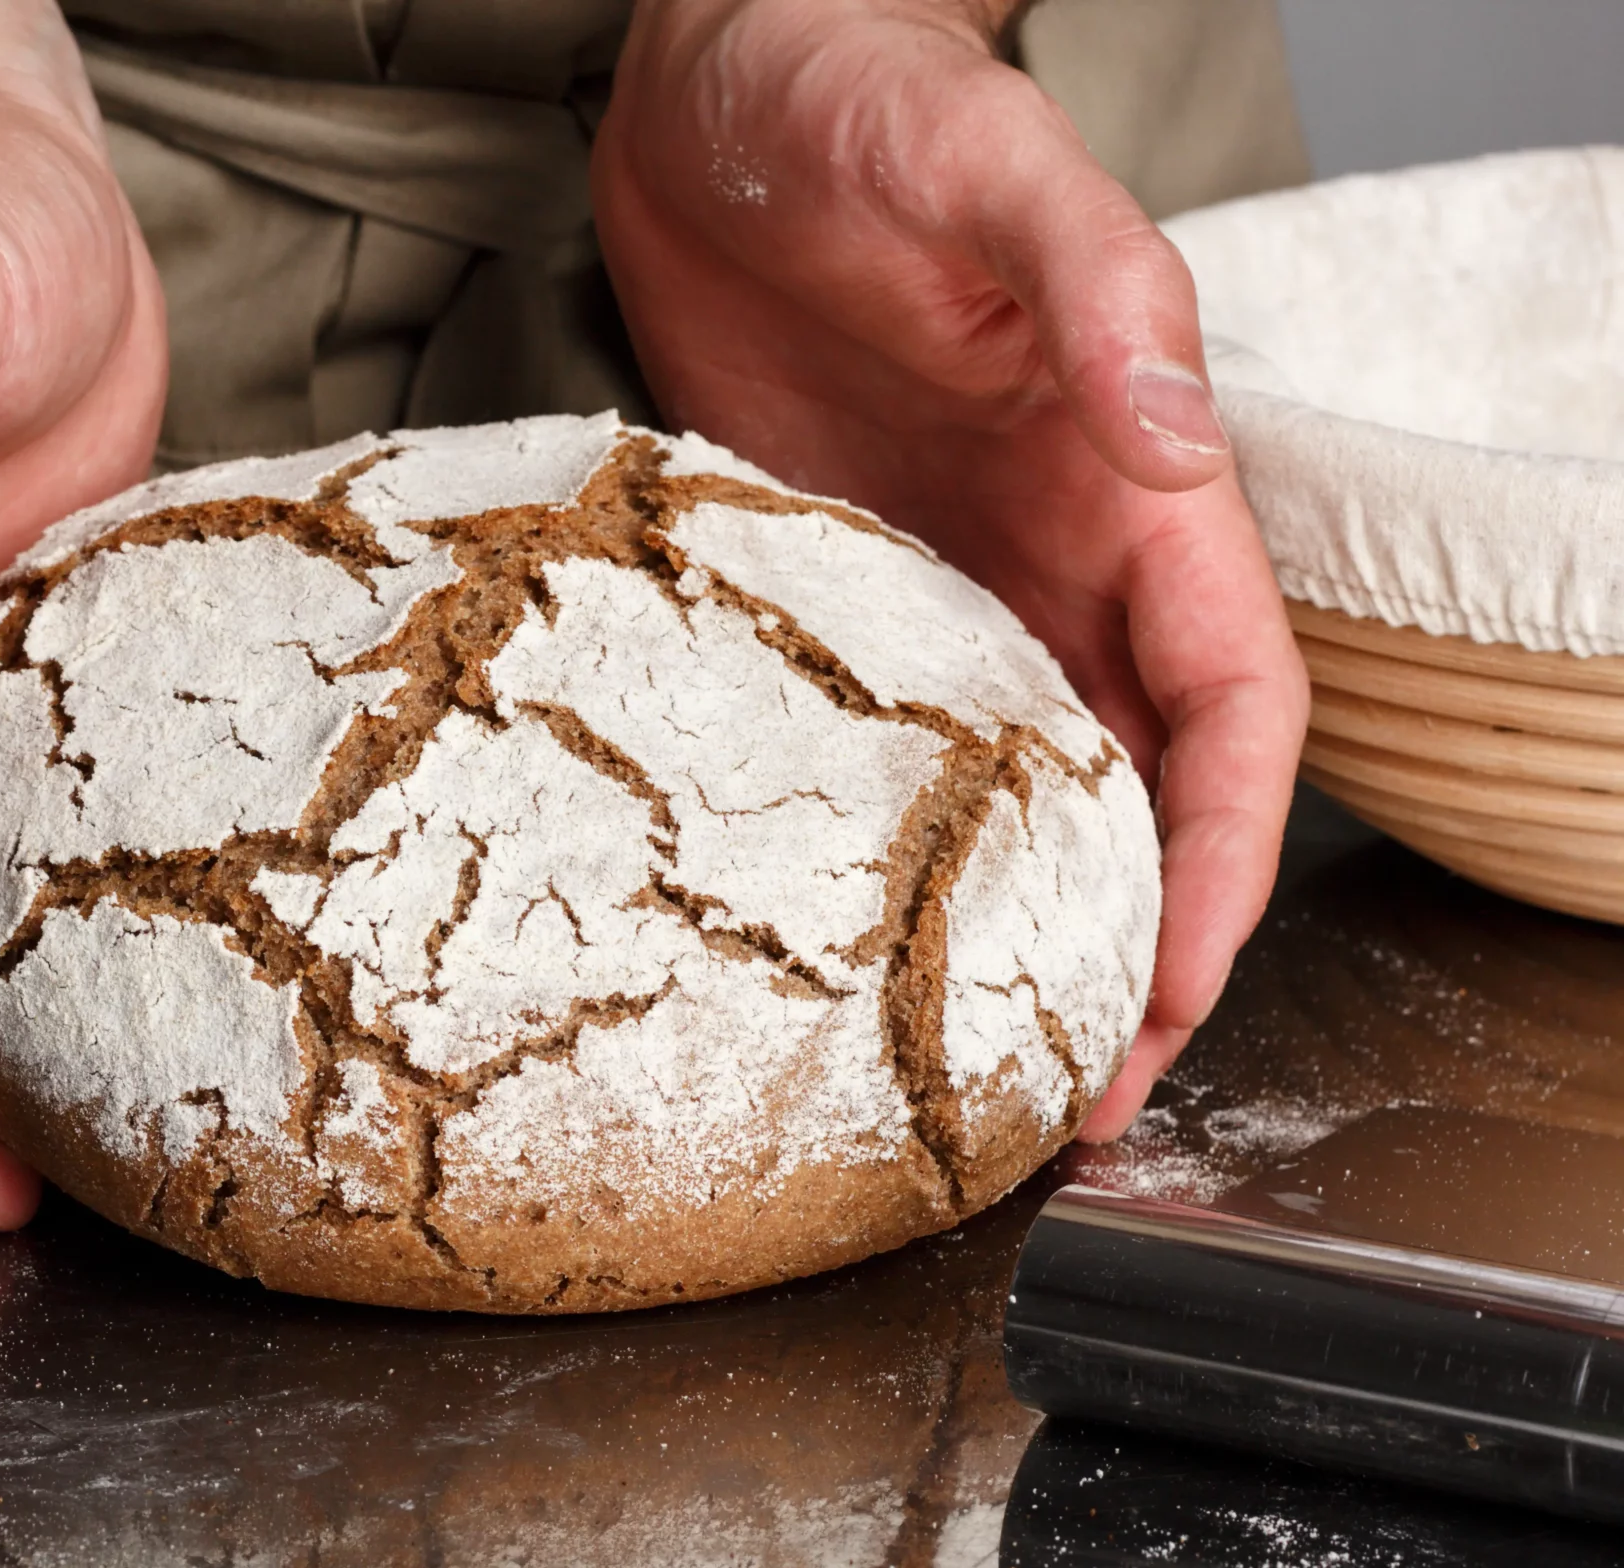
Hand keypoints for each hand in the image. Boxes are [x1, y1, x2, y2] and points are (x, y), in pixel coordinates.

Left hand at [593, 0, 1309, 1137]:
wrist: (709, 94)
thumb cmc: (858, 102)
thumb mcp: (993, 175)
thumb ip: (1100, 296)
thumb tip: (1177, 440)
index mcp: (1134, 488)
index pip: (1232, 711)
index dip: (1224, 858)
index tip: (1175, 981)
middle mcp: (1055, 559)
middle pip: (1136, 792)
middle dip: (1128, 947)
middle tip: (1069, 1095)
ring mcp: (942, 584)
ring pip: (1016, 796)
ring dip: (1010, 928)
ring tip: (965, 1060)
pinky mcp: (829, 589)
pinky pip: (879, 748)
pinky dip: (888, 852)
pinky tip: (838, 933)